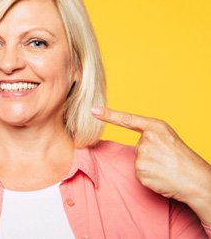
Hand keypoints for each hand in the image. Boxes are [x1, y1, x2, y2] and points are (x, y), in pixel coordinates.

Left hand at [91, 107, 210, 224]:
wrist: (196, 180)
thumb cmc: (183, 158)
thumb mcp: (168, 138)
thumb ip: (150, 135)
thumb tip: (138, 145)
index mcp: (155, 127)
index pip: (127, 119)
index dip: (108, 115)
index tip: (93, 110)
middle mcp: (147, 139)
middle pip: (137, 147)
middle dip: (149, 155)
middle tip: (165, 160)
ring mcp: (143, 155)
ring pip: (137, 161)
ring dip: (148, 166)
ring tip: (165, 168)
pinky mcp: (140, 171)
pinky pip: (138, 173)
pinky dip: (148, 176)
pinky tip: (161, 176)